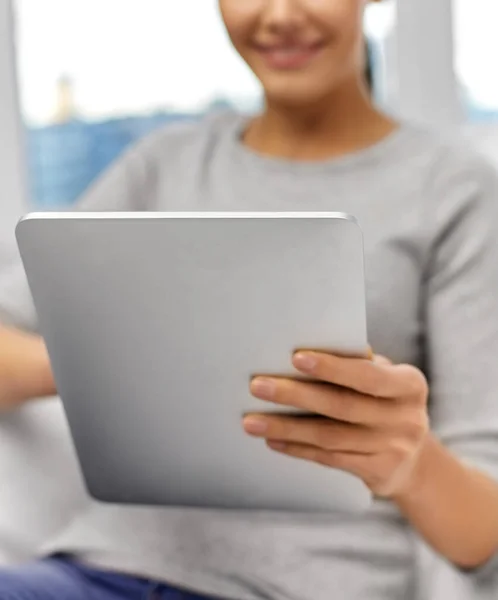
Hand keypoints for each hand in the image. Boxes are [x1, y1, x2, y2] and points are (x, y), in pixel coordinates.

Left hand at [244, 352, 429, 497]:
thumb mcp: (384, 379)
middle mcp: (407, 417)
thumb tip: (306, 346)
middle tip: (258, 386)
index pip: (368, 375)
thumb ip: (357, 365)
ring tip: (252, 421)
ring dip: (286, 427)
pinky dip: (298, 448)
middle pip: (342, 406)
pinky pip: (330, 459)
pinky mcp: (380, 473)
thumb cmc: (385, 403)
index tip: (295, 358)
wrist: (415, 461)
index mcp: (409, 384)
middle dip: (295, 395)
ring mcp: (395, 448)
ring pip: (330, 436)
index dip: (332, 367)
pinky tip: (273, 440)